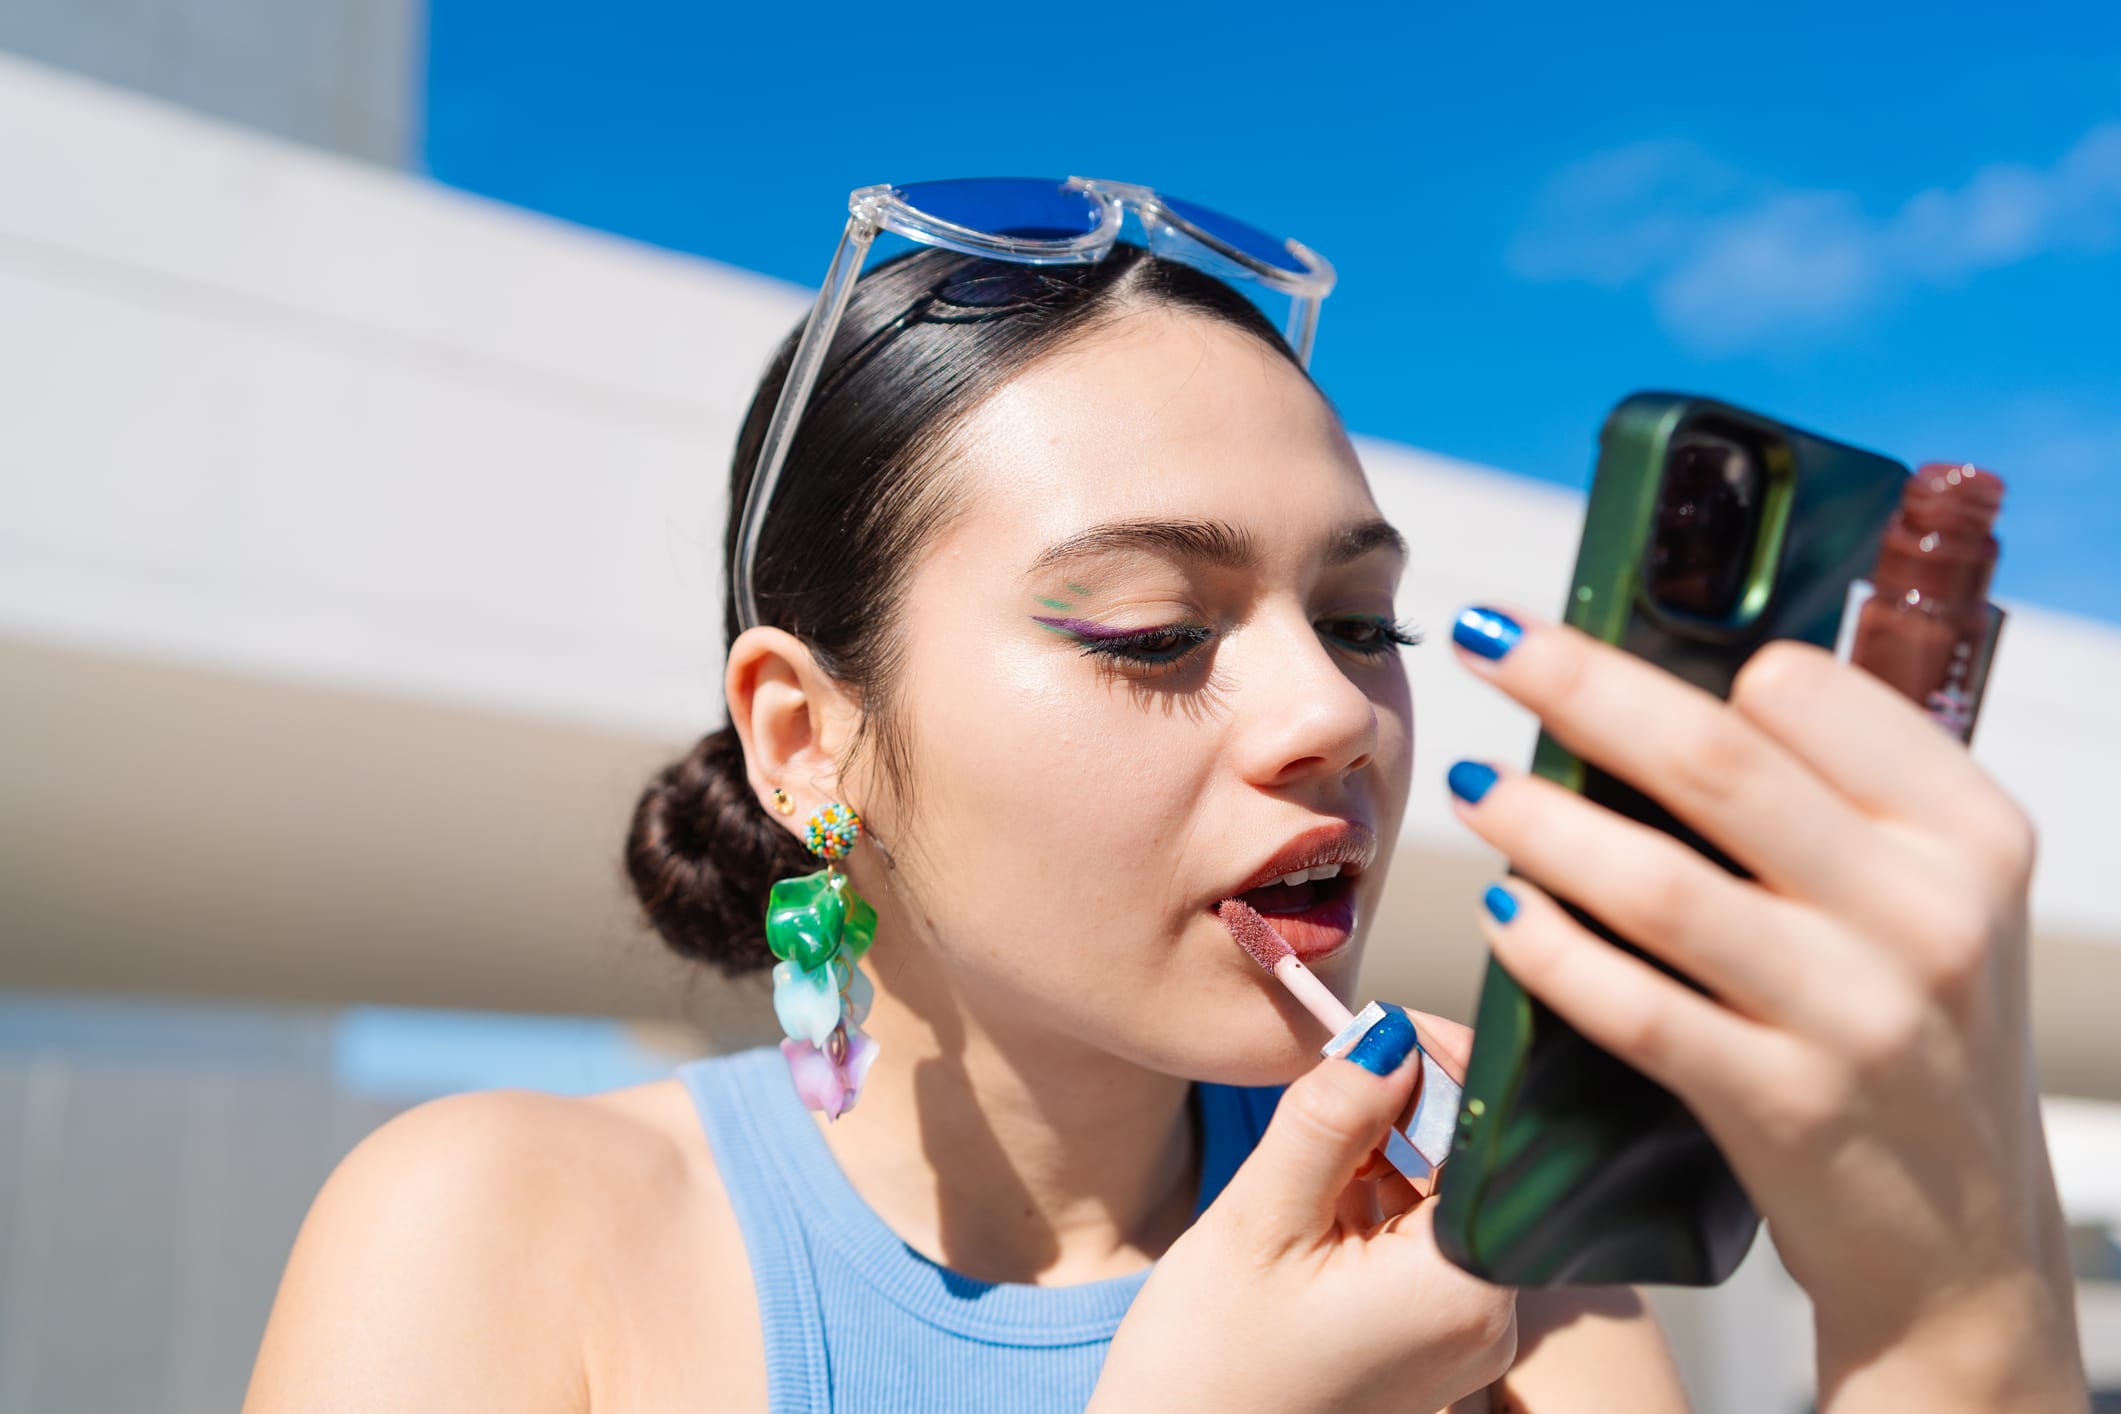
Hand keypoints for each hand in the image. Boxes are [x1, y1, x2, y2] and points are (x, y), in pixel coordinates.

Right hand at [1091, 1017, 1516, 1413]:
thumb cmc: (1206, 1374)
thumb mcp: (1257, 1222)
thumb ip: (1327, 1120)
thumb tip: (1384, 1038)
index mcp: (1461, 1291)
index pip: (1485, 1140)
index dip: (1439, 1067)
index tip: (1378, 1031)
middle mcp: (1480, 1323)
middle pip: (1465, 1169)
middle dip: (1398, 1113)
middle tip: (1324, 1085)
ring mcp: (1453, 1343)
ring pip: (1435, 1202)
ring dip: (1375, 1160)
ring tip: (1299, 1169)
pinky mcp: (1418, 1350)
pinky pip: (1411, 1248)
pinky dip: (1364, 1210)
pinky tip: (1305, 1215)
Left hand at [1444, 606, 2084, 1410]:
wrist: (1960, 1247)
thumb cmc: (1912, 1039)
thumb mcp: (1926, 902)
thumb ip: (1834, 803)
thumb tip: (1666, 690)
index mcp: (1969, 832)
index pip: (1809, 693)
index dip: (1685, 655)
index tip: (1588, 627)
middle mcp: (1927, 912)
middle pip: (1714, 762)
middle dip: (1578, 684)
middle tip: (1485, 636)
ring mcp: (1857, 1014)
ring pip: (1660, 883)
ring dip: (1541, 820)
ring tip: (1470, 782)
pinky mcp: (1783, 1105)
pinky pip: (1636, 1008)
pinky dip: (1553, 952)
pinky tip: (1502, 911)